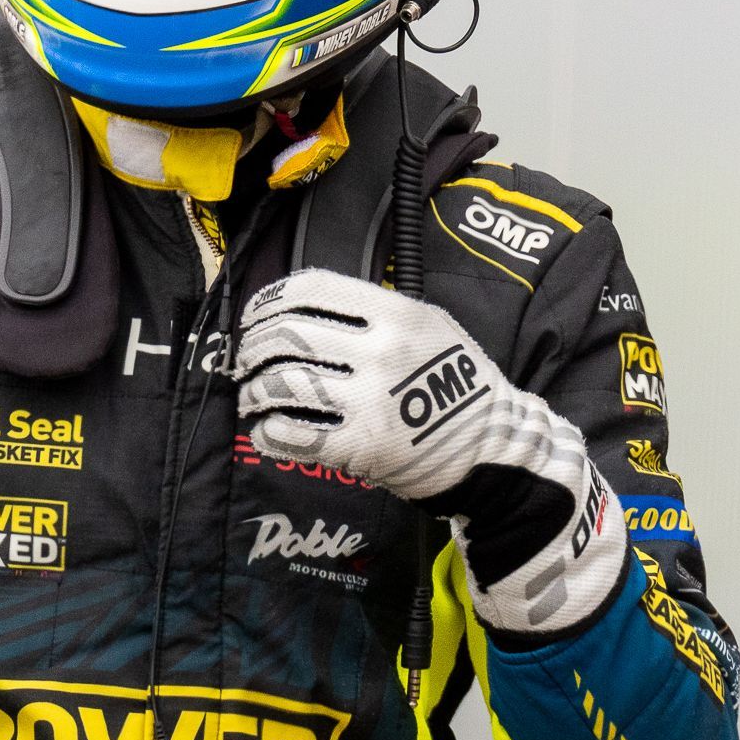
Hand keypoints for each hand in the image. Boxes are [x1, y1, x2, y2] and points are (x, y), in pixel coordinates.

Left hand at [235, 269, 628, 637]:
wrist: (492, 450)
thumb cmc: (455, 384)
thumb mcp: (430, 325)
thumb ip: (374, 311)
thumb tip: (302, 306)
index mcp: (395, 313)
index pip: (309, 290)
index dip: (268, 301)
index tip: (255, 316)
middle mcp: (380, 351)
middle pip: (286, 335)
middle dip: (253, 348)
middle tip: (247, 361)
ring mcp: (369, 399)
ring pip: (281, 384)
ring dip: (254, 391)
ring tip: (253, 396)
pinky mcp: (360, 446)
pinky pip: (294, 433)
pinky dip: (269, 431)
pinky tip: (267, 430)